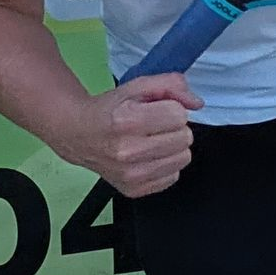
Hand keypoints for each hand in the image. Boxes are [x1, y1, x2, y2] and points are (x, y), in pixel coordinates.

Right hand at [62, 73, 201, 197]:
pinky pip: (173, 176)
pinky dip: (165, 165)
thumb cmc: (109, 111)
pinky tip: (148, 156)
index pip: (179, 115)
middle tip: (154, 126)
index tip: (157, 110)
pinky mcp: (135, 190)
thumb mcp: (137, 86)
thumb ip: (171, 85)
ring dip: (172, 147)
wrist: (79, 135)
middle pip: (184, 137)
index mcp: (127, 121)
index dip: (172, 108)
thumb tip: (196, 103)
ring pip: (183, 158)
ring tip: (152, 141)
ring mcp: (131, 174)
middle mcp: (128, 151)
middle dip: (174, 127)